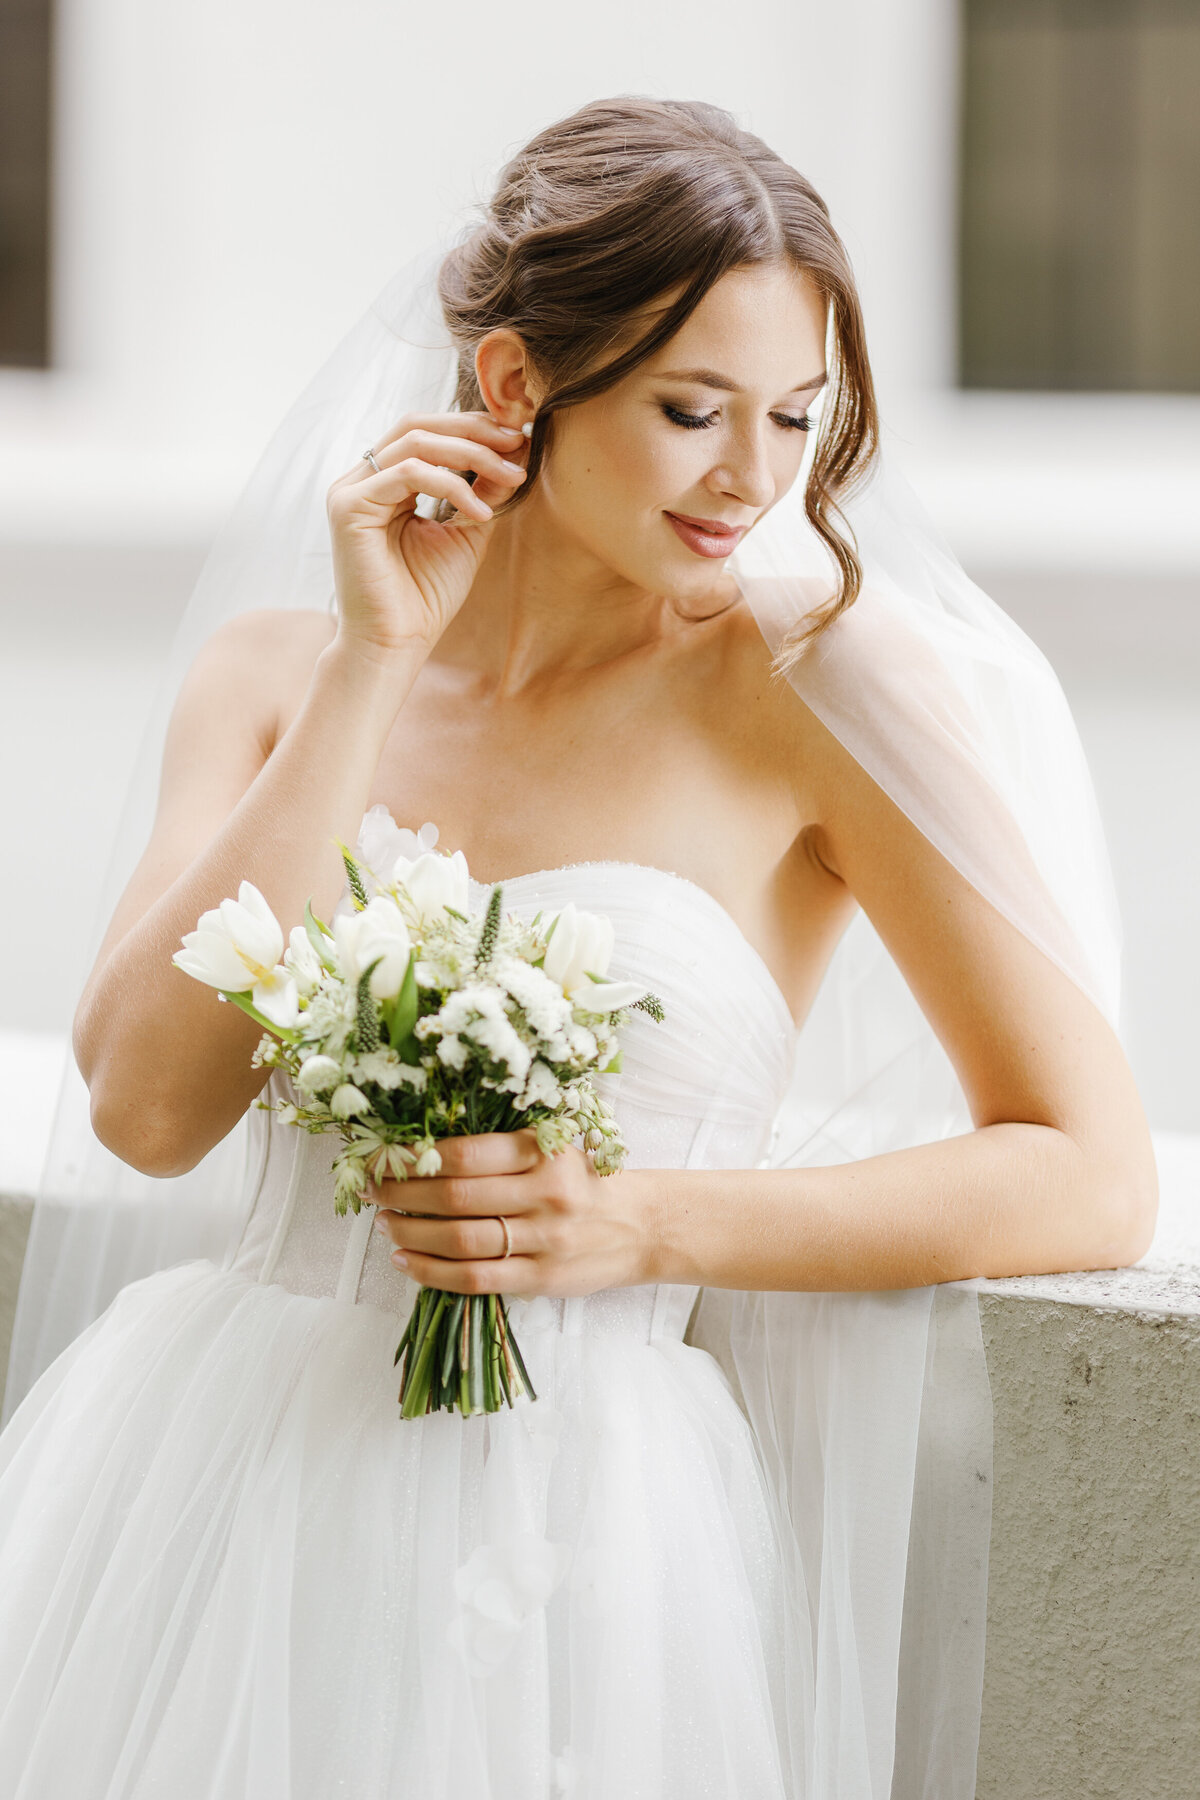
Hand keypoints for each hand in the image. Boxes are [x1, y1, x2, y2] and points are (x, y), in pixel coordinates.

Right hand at [325, 410, 529, 659]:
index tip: (520, 439)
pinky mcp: (348, 506)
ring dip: (471, 453)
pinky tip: (481, 511)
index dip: (474, 429)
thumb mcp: (466, 532)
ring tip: (510, 474)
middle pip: (418, 425)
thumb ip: (483, 490)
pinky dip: (451, 486)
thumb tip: (515, 451)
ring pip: (414, 442)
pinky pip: (407, 473)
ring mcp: (351, 489)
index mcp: (385, 482)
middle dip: (474, 429)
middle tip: (519, 440)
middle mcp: (363, 479)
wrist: (395, 644)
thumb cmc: (425, 597)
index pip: (427, 434)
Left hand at [368, 1130, 651, 1296]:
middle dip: (401, 1193)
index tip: (384, 1156)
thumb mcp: (553, 1147)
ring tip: (386, 1225)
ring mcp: (544, 1240)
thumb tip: (422, 1149)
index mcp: (543, 1151)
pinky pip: (474, 1279)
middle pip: (455, 1197)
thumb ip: (500, 1147)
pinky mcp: (541, 1278)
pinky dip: (431, 1272)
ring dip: (411, 1234)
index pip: (466, 1153)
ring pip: (460, 1240)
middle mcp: (544, 1193)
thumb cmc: (583, 1181)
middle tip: (372, 1188)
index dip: (416, 1157)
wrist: (641, 1226)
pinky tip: (406, 1261)